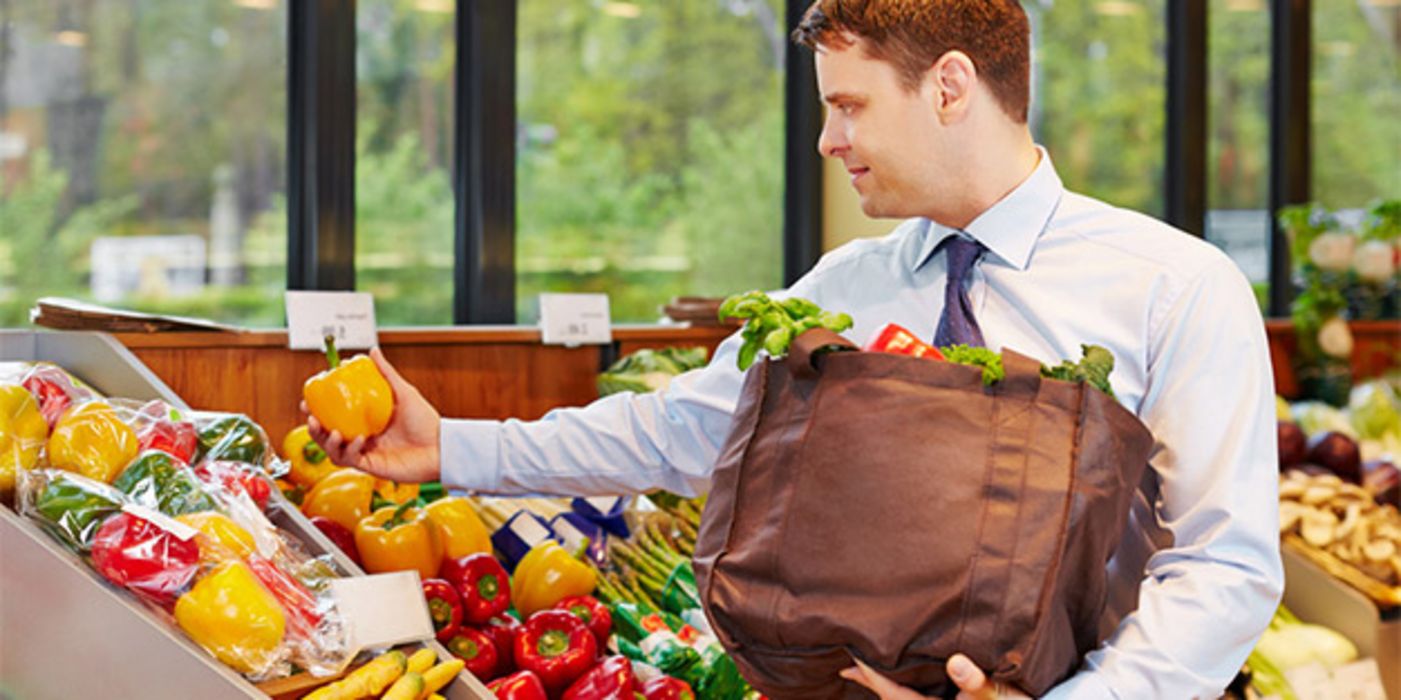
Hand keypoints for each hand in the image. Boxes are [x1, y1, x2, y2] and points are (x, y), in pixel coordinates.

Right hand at [304, 347, 441, 482]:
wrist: (441, 447)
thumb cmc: (426, 421)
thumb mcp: (403, 392)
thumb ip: (386, 373)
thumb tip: (371, 351)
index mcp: (366, 421)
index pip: (335, 416)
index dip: (318, 410)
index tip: (309, 399)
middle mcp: (363, 438)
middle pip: (327, 436)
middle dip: (313, 429)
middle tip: (310, 417)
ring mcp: (366, 453)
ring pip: (334, 451)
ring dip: (326, 441)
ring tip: (328, 430)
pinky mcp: (372, 467)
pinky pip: (351, 460)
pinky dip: (350, 449)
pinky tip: (358, 439)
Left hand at [840, 655, 1031, 699]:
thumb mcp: (1001, 696)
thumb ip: (978, 682)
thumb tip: (956, 664)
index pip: (896, 695)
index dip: (872, 676)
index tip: (851, 659)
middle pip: (894, 698)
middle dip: (872, 682)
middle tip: (845, 666)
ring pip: (906, 698)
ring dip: (887, 683)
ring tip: (867, 666)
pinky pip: (919, 696)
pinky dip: (906, 684)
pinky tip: (906, 673)